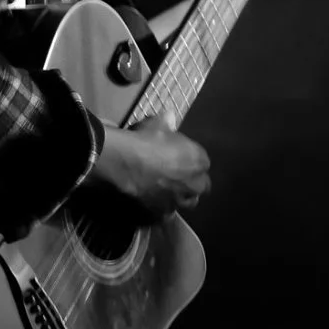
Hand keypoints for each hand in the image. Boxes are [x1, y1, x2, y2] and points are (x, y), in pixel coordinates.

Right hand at [89, 111, 210, 218]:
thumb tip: (170, 116)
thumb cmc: (145, 139)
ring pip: (188, 201)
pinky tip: (154, 201)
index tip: (180, 157)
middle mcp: (194, 183)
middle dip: (193, 181)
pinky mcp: (163, 212)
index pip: (202, 162)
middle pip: (201, 185)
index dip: (191, 160)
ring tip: (168, 190)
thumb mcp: (157, 124)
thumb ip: (167, 122)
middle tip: (178, 175)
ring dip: (181, 196)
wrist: (126, 162)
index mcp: (199, 160)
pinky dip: (162, 208)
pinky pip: (167, 212)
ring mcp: (179, 200)